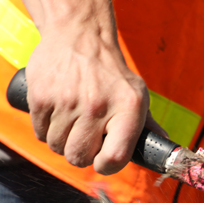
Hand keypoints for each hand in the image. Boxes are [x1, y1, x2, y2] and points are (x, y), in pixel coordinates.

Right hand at [23, 0, 163, 174]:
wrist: (81, 36)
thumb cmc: (113, 74)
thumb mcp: (137, 95)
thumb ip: (148, 124)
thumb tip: (163, 145)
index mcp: (128, 109)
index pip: (115, 157)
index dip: (107, 166)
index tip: (103, 161)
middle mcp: (98, 106)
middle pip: (79, 157)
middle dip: (82, 154)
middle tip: (86, 139)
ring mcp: (67, 101)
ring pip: (57, 147)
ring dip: (63, 142)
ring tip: (73, 124)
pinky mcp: (42, 97)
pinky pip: (39, 133)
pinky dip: (46, 130)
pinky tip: (58, 115)